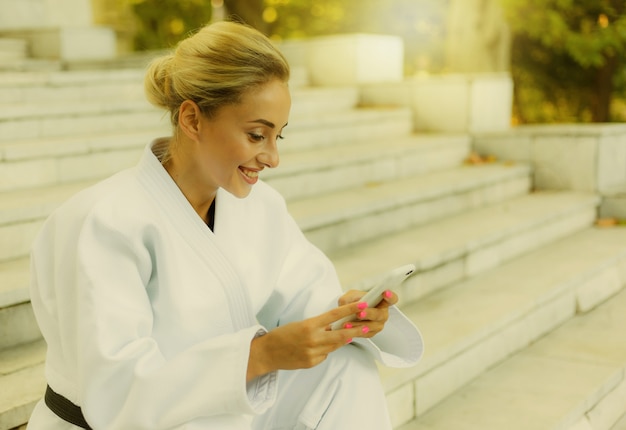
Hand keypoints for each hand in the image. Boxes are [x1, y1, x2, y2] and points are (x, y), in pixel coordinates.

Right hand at [247, 301, 373, 380]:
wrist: (267, 353)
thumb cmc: (283, 335)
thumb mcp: (301, 324)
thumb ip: (318, 326)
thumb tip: (333, 327)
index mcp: (310, 325)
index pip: (334, 315)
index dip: (350, 310)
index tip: (362, 305)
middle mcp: (313, 339)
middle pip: (341, 335)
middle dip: (356, 331)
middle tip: (368, 327)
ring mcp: (313, 353)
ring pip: (335, 346)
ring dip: (340, 340)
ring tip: (345, 334)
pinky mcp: (312, 363)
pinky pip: (325, 355)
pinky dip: (325, 350)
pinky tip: (316, 348)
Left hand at [337, 289, 397, 337]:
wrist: (347, 313)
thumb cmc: (353, 301)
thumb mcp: (350, 296)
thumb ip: (351, 297)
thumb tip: (351, 302)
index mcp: (382, 301)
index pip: (392, 299)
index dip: (390, 296)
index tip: (385, 293)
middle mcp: (383, 313)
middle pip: (380, 314)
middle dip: (369, 313)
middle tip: (359, 313)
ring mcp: (378, 324)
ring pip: (372, 326)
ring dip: (359, 325)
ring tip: (347, 323)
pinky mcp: (371, 333)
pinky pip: (365, 333)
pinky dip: (355, 331)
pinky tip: (347, 329)